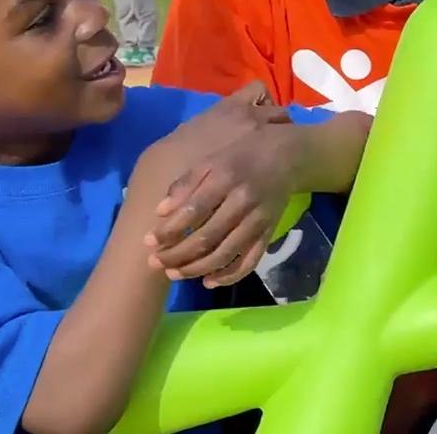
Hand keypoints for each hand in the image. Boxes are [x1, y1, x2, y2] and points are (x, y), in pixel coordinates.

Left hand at [138, 82, 296, 286]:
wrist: (288, 157)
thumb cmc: (242, 155)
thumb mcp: (211, 161)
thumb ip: (185, 184)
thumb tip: (160, 212)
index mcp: (225, 180)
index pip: (192, 211)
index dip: (169, 230)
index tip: (148, 241)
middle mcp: (242, 202)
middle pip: (207, 237)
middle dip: (177, 254)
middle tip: (155, 264)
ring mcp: (258, 221)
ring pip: (225, 253)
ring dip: (197, 268)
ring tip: (174, 274)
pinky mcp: (268, 233)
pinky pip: (250, 261)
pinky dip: (229, 276)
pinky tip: (209, 281)